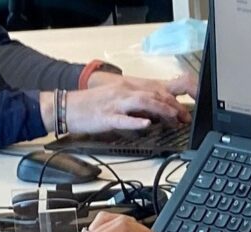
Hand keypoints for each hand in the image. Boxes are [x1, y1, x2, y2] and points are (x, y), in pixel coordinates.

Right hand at [60, 74, 194, 133]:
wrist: (66, 107)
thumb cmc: (89, 107)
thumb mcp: (114, 101)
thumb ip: (132, 106)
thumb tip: (151, 115)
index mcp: (125, 88)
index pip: (154, 91)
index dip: (171, 101)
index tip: (182, 112)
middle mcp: (122, 92)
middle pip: (153, 95)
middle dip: (171, 106)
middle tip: (184, 118)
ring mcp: (114, 104)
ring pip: (142, 103)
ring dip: (160, 110)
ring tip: (173, 117)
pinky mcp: (106, 116)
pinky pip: (123, 119)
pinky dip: (136, 121)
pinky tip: (146, 124)